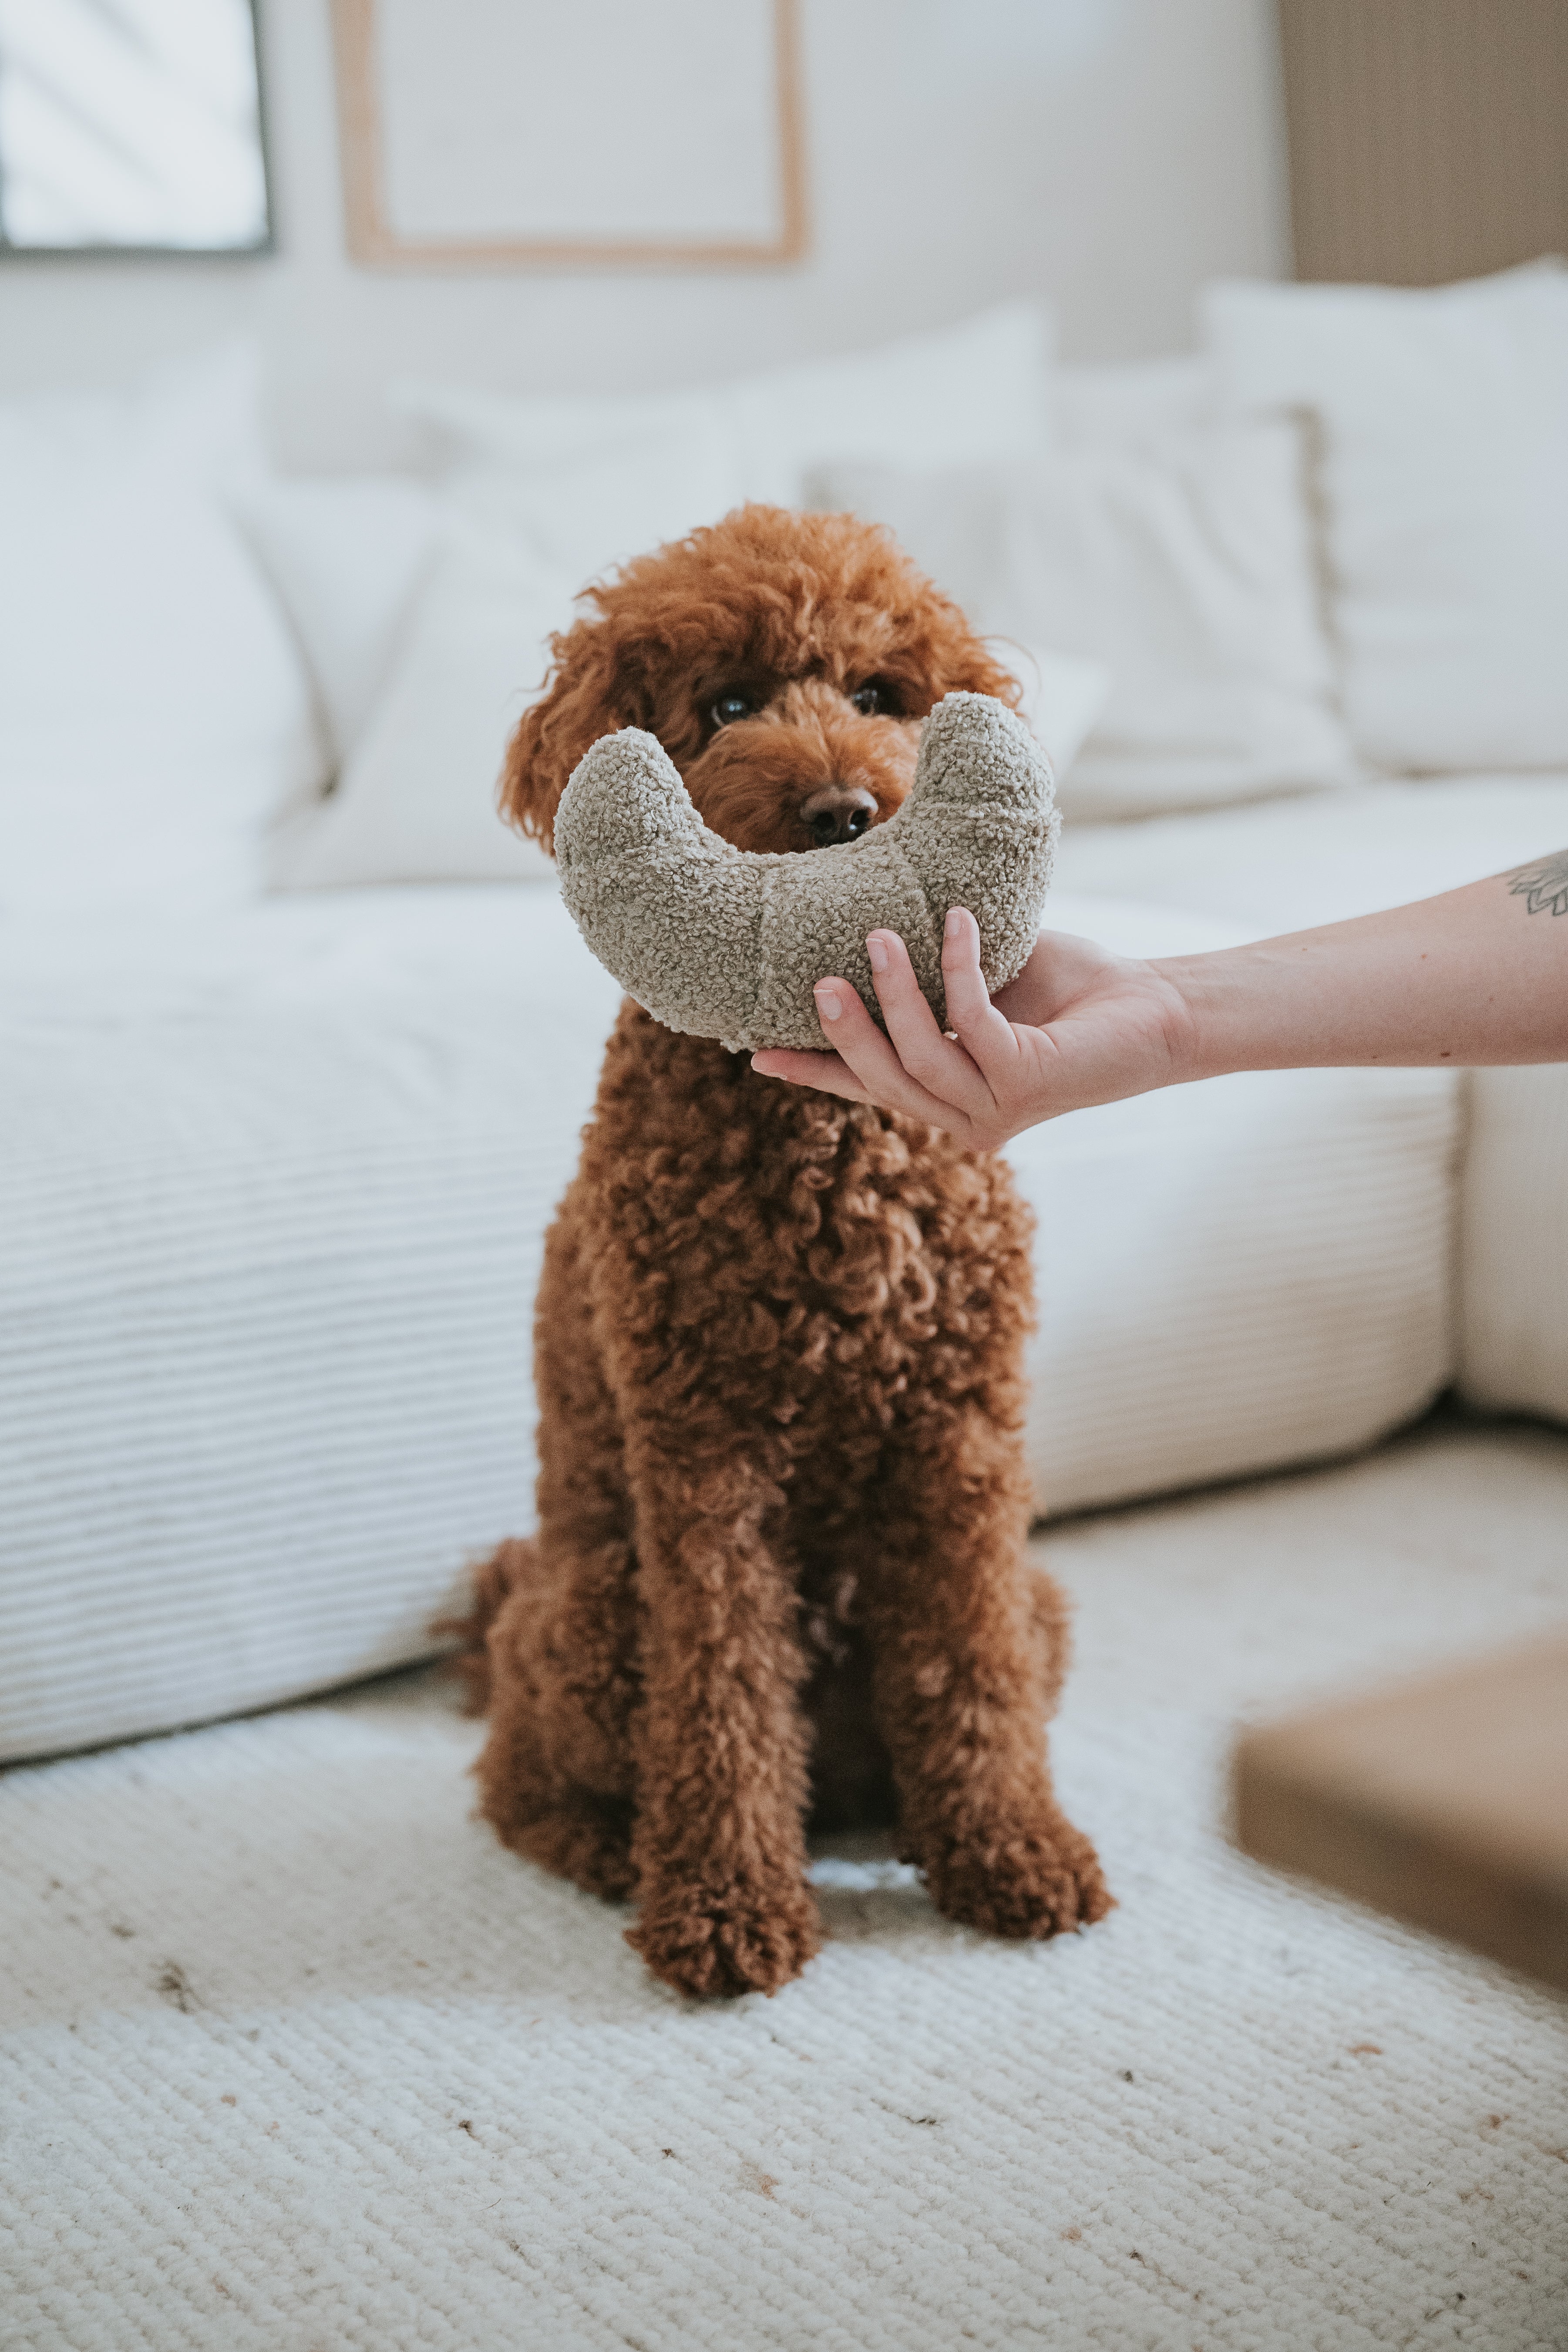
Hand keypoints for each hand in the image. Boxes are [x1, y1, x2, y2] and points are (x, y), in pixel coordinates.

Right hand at [750, 908, 1199, 1149]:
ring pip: (917, 1058)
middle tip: (821, 978)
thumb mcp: (984, 982)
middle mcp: (967, 1117)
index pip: (869, 1087)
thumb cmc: (1071, 990)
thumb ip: (931, 980)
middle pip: (881, 1079)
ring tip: (881, 936)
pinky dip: (959, 967)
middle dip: (845, 1030)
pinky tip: (961, 922)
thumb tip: (868, 932)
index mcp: (950, 1095)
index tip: (756, 1054)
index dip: (814, 1070)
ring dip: (894, 993)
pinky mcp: (1027, 1081)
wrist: (1155, 1009)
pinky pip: (971, 1019)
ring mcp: (996, 1108)